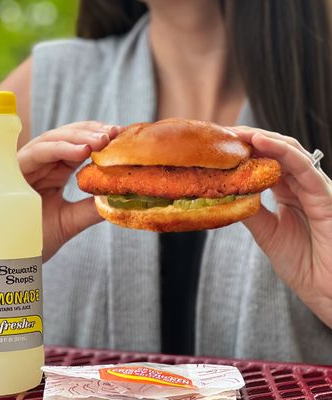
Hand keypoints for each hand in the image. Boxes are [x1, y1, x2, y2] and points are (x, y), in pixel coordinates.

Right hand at [17, 121, 120, 261]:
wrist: (6, 257)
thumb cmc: (34, 238)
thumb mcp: (70, 223)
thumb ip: (91, 209)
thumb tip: (120, 199)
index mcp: (56, 171)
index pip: (80, 146)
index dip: (100, 139)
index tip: (122, 137)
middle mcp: (43, 164)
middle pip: (68, 136)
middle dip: (92, 132)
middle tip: (115, 133)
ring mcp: (28, 165)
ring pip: (54, 139)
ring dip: (79, 137)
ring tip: (102, 140)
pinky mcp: (14, 170)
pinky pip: (38, 152)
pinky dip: (60, 148)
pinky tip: (82, 151)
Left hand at [230, 126, 331, 327]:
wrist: (328, 291)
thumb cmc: (303, 264)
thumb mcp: (267, 233)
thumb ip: (250, 210)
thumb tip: (226, 192)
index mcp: (289, 193)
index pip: (265, 162)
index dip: (243, 151)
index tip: (217, 145)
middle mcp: (302, 186)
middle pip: (275, 151)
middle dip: (248, 140)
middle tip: (221, 134)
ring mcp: (315, 188)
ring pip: (289, 152)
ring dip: (260, 139)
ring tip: (234, 133)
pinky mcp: (325, 195)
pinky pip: (302, 167)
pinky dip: (281, 151)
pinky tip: (259, 141)